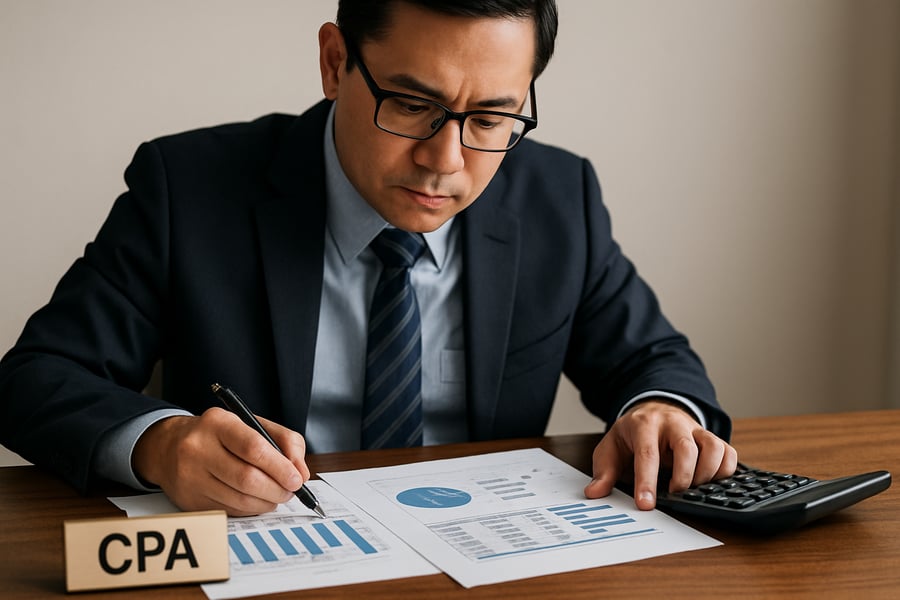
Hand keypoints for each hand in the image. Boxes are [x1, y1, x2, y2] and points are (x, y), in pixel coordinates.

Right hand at [132, 407, 309, 515]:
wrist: (168, 447)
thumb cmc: (219, 435)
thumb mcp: (252, 424)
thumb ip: (285, 441)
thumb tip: (301, 472)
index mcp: (218, 423)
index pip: (253, 447)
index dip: (280, 467)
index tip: (297, 479)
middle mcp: (198, 448)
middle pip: (248, 478)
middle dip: (277, 489)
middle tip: (291, 491)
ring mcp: (191, 477)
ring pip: (240, 500)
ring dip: (267, 502)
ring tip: (276, 496)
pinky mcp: (189, 500)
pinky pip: (230, 511)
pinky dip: (250, 509)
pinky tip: (256, 500)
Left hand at [583, 400, 736, 509]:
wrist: (653, 410)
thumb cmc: (632, 434)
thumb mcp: (611, 447)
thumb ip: (603, 471)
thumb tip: (594, 493)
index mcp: (643, 425)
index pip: (647, 453)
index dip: (647, 481)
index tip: (646, 504)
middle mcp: (673, 424)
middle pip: (685, 447)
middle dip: (682, 476)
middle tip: (675, 495)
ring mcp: (694, 429)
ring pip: (712, 446)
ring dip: (707, 473)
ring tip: (694, 490)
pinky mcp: (710, 437)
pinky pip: (728, 451)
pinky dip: (725, 471)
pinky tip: (711, 483)